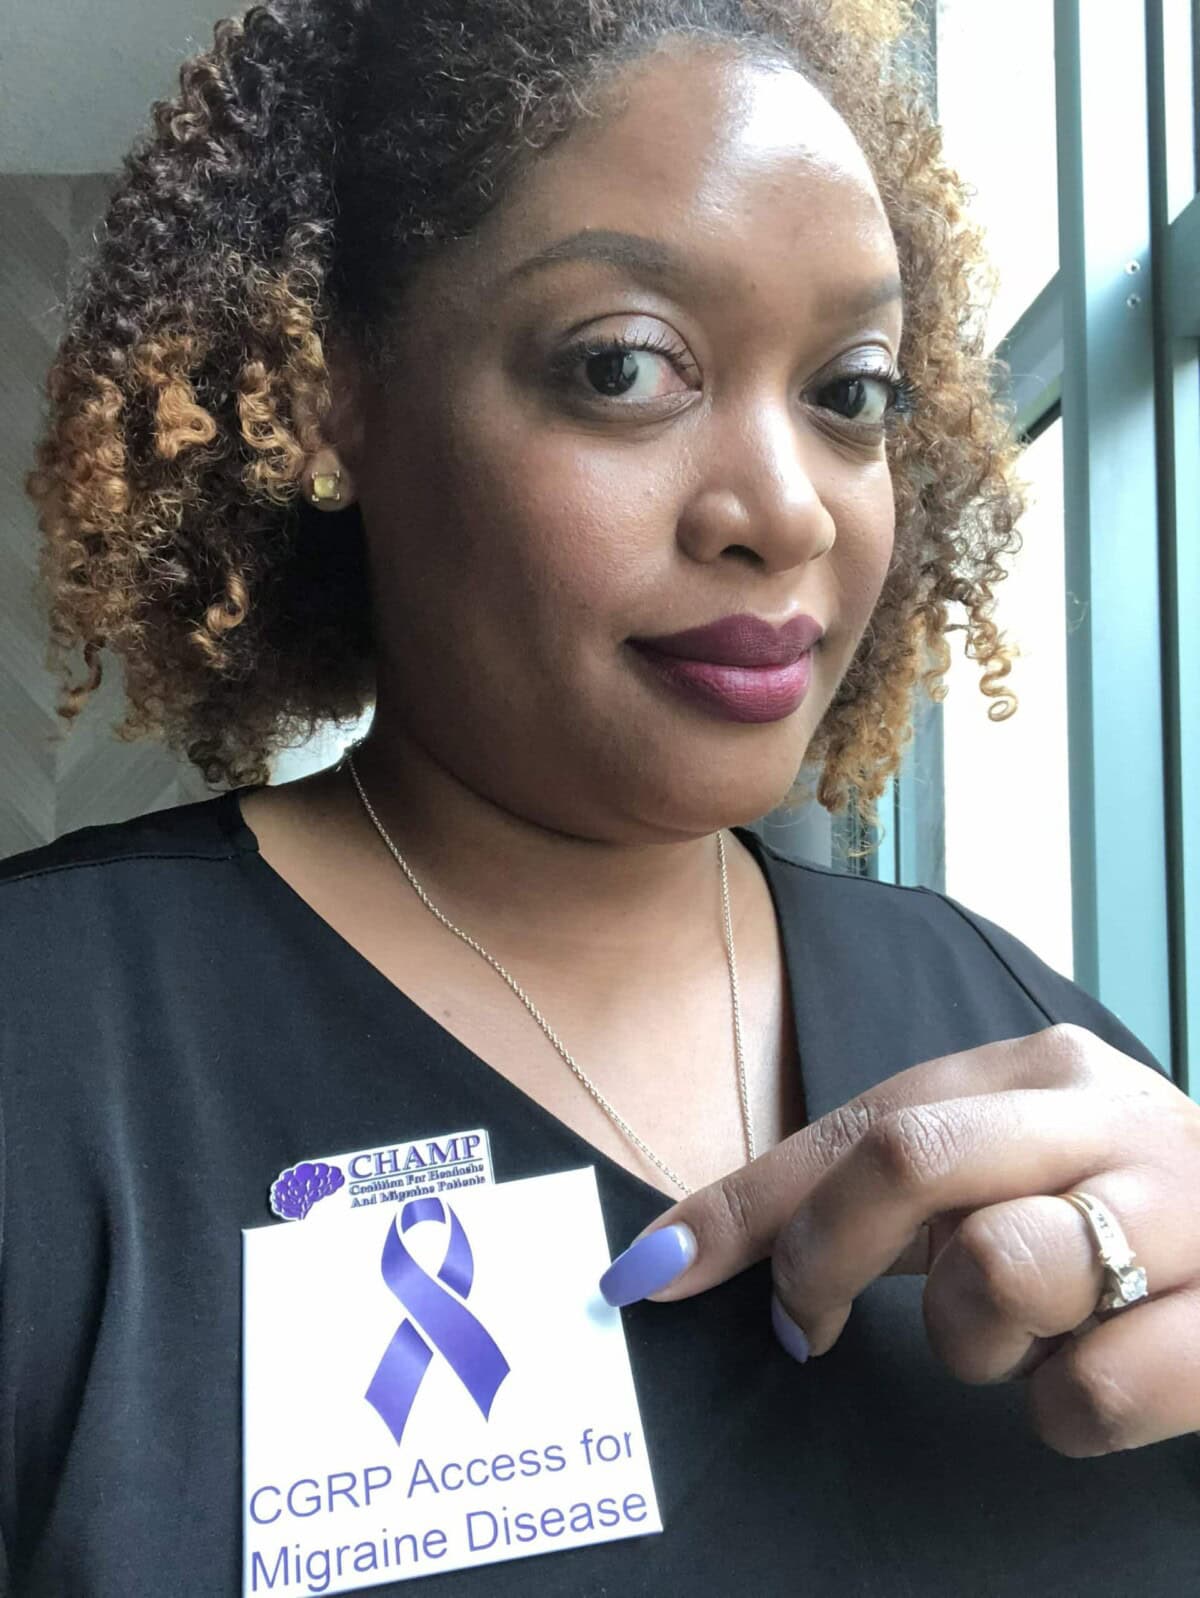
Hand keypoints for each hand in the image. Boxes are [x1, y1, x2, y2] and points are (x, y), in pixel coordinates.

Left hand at [599, 1024, 1199, 1457]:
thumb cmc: (1118, 1217)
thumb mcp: (1001, 1178)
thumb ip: (874, 1192)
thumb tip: (681, 1248)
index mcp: (1042, 1070)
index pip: (861, 1122)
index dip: (746, 1203)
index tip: (649, 1271)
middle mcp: (1111, 1119)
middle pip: (909, 1160)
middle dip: (822, 1257)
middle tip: (808, 1327)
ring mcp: (1186, 1215)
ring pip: (998, 1270)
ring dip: (973, 1339)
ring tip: (1018, 1334)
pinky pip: (1086, 1393)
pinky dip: (1062, 1412)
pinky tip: (1092, 1374)